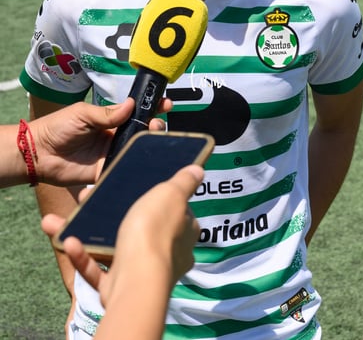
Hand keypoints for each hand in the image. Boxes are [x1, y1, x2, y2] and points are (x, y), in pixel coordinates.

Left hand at [32, 97, 171, 185]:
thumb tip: (131, 104)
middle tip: (156, 122)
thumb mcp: (83, 114)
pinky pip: (124, 168)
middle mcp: (115, 136)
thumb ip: (108, 113)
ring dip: (148, 143)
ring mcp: (112, 154)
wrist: (39, 154)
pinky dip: (135, 165)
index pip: (136, 111)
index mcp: (111, 119)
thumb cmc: (57, 128)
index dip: (152, 107)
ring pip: (137, 149)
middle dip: (155, 124)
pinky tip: (145, 160)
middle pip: (142, 131)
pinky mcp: (106, 171)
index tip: (165, 103)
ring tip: (153, 136)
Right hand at [41, 164, 203, 303]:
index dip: (160, 199)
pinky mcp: (118, 287)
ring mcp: (142, 273)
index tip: (138, 186)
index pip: (177, 212)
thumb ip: (184, 182)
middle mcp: (167, 255)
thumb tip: (199, 170)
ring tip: (73, 215)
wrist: (135, 281)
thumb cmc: (155, 232)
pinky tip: (69, 241)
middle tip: (95, 197)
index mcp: (183, 233)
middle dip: (116, 213)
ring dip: (91, 232)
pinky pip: (98, 269)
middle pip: (141, 228)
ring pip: (115, 247)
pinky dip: (83, 256)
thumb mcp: (172, 194)